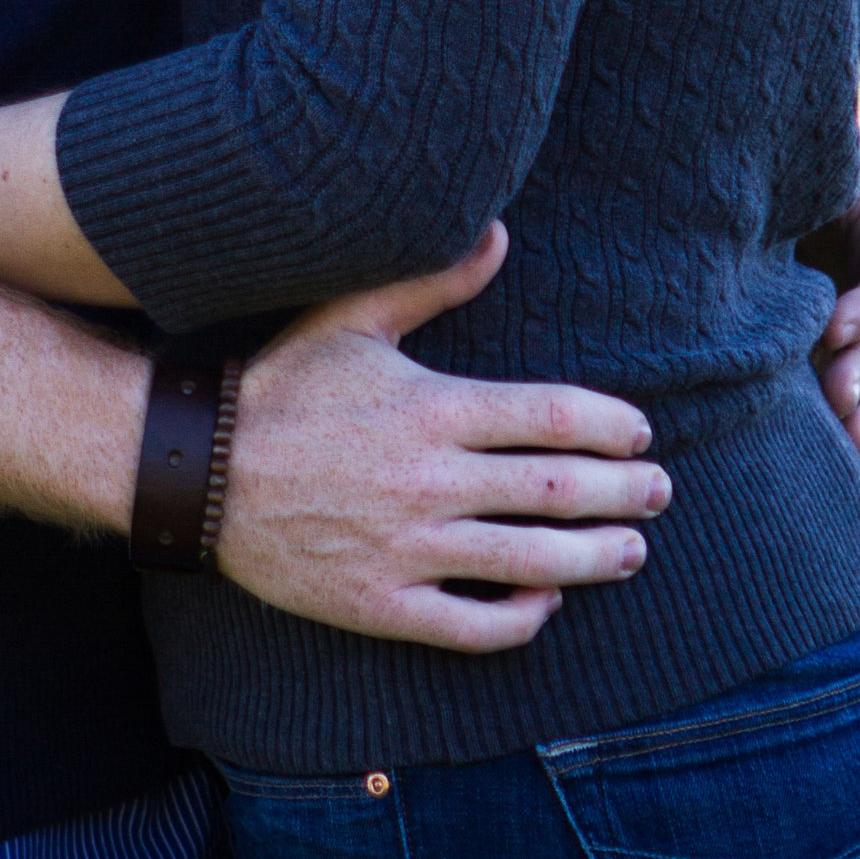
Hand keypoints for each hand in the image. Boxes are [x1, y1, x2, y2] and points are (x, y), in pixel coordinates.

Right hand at [216, 224, 672, 656]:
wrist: (199, 469)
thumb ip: (431, 280)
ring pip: (527, 563)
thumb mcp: (351, 317)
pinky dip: (518, 618)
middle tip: (660, 491)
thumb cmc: (282, 386)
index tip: (640, 432)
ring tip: (632, 551)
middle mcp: (427, 481)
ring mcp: (405, 548)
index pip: (549, 418)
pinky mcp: (378, 603)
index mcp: (430, 408)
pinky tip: (543, 603)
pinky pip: (469, 625)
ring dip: (593, 559)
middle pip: (555, 492)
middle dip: (622, 493)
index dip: (608, 426)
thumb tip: (498, 232)